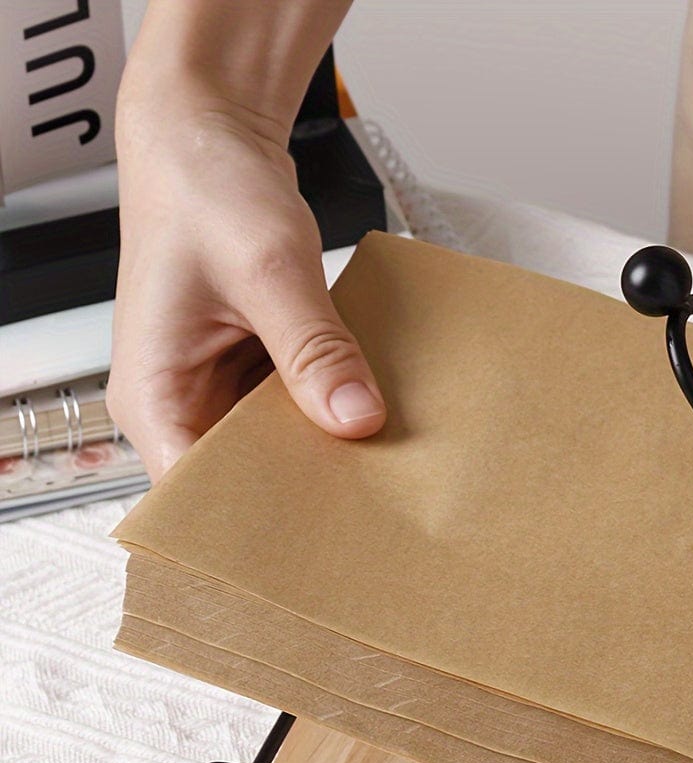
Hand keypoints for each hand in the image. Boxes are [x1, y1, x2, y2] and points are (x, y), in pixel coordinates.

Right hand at [107, 2, 380, 482]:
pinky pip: (291, 413)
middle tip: (368, 512)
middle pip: (240, 481)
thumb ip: (312, 349)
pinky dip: (326, 417)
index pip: (196, 496)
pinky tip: (367, 426)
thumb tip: (354, 416)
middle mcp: (179, 401)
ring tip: (379, 475)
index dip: (253, 525)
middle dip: (300, 495)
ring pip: (271, 451)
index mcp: (154, 394)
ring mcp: (215, 388)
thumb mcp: (267, 269)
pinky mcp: (248, 370)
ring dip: (320, 455)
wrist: (207, 134)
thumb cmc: (205, 187)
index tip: (316, 540)